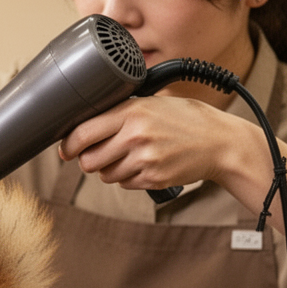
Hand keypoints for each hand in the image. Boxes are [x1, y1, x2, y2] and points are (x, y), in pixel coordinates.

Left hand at [58, 96, 258, 192]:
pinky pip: (124, 184)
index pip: (83, 132)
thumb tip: (84, 124)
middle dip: (89, 160)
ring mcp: (144, 159)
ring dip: (110, 169)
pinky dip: (129, 177)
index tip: (66, 148)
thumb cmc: (186, 119)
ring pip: (105, 175)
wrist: (220, 142)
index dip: (69, 144)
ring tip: (131, 156)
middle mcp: (135, 135)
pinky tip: (146, 164)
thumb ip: (122, 111)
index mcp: (132, 111)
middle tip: (99, 154)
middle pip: (88, 160)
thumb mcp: (154, 103)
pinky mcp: (152, 178)